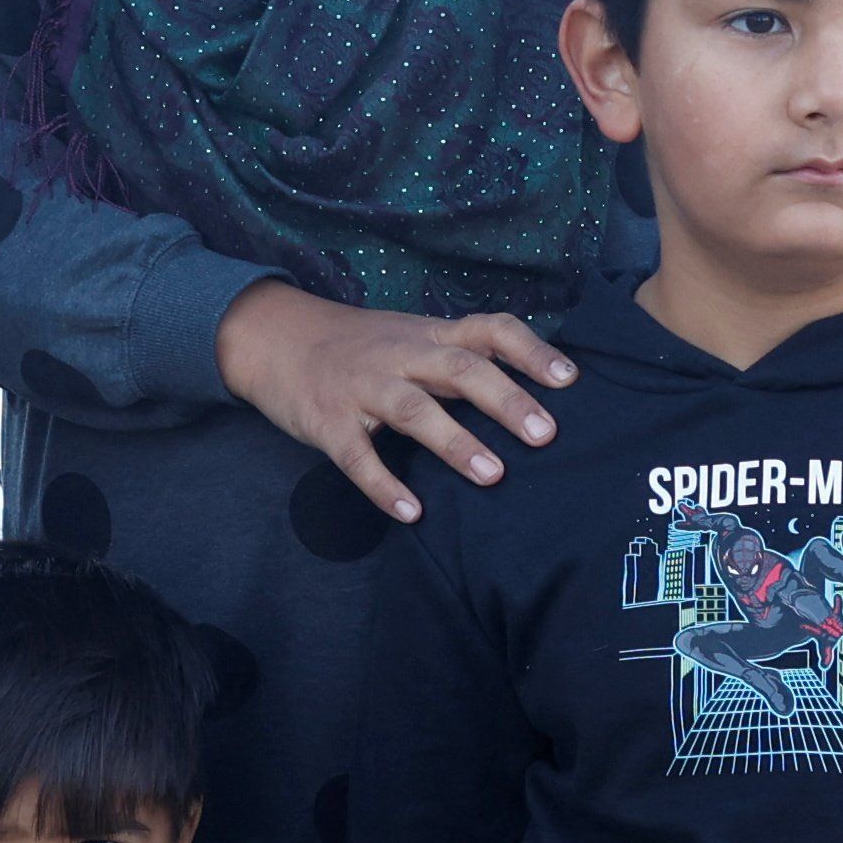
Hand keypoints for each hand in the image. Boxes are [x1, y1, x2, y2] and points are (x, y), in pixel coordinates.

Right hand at [217, 282, 574, 524]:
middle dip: (505, 400)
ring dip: (455, 442)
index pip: (489, 330)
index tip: (570, 380)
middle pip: (460, 369)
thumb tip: (529, 391)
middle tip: (546, 435)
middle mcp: (400, 355)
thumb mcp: (410, 336)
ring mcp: (362, 387)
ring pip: (414, 409)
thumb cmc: (357, 346)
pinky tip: (412, 512)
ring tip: (493, 476)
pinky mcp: (327, 422)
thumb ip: (459, 357)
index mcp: (428, 335)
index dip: (531, 351)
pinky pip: (357, 456)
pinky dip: (384, 485)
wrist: (272, 338)